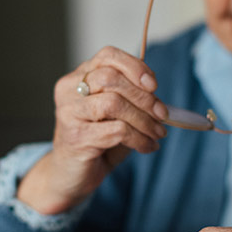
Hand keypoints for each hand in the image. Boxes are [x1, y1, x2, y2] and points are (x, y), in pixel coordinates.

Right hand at [17, 46, 167, 214]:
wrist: (70, 174)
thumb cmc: (96, 140)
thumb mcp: (115, 114)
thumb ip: (131, 98)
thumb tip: (158, 97)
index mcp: (79, 77)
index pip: (107, 56)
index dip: (135, 66)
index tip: (154, 85)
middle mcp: (69, 90)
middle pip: (111, 78)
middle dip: (144, 97)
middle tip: (162, 115)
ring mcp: (69, 113)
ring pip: (114, 103)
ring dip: (143, 120)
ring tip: (157, 134)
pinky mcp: (75, 137)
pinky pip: (116, 131)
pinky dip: (139, 139)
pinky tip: (146, 147)